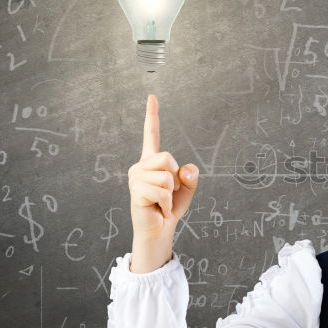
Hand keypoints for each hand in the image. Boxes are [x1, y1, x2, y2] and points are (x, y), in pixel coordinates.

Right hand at [127, 95, 198, 269]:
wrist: (158, 230)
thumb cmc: (170, 208)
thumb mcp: (187, 189)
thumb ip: (191, 176)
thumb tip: (186, 168)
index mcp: (152, 162)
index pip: (152, 134)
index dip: (152, 116)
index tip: (152, 96)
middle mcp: (141, 166)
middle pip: (168, 158)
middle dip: (175, 178)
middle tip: (167, 194)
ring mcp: (136, 178)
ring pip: (166, 176)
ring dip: (171, 194)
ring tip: (161, 202)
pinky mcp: (136, 190)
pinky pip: (162, 191)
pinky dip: (166, 203)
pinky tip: (158, 209)